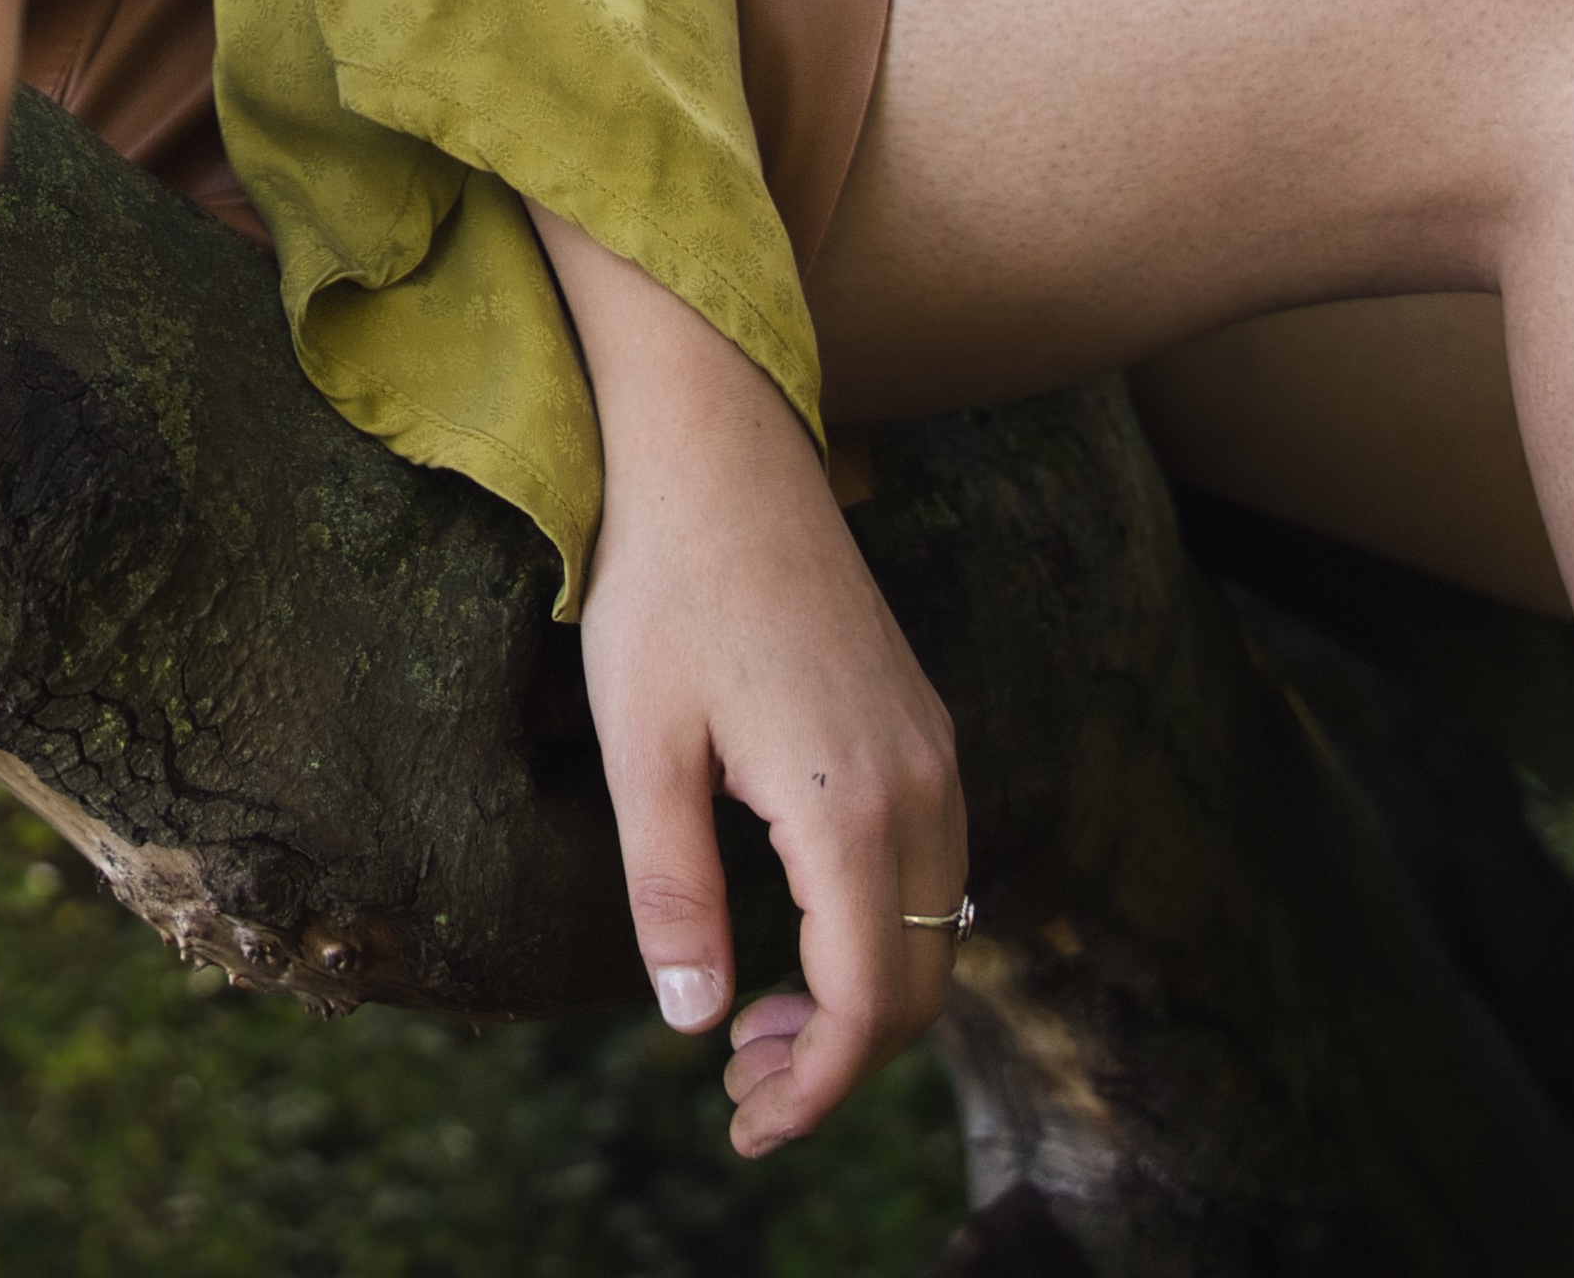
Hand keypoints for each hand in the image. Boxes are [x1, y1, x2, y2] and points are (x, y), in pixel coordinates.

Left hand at [529, 198, 964, 1157]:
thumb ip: (672, 893)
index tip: (746, 1127)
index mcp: (848, 804)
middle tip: (735, 1093)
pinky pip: (930, 871)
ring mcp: (931, 750)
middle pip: (916, 984)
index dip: (814, 1089)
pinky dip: (876, 936)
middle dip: (836, 1063)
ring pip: (933, 932)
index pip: (865, 1002)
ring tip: (749, 1031)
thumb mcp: (640, 747)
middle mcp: (920, 785)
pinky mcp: (919, 724)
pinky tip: (790, 938)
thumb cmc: (664, 584)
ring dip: (857, 1003)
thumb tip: (691, 1024)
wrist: (720, 446)